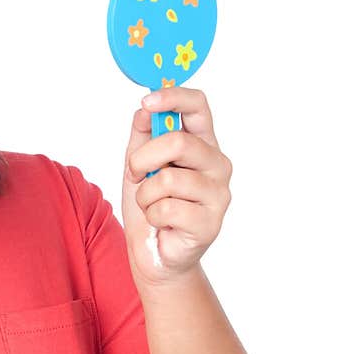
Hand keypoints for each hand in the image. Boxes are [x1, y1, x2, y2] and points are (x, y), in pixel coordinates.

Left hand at [121, 86, 231, 289]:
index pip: (198, 107)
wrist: (155, 255)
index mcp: (202, 144)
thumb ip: (142, 136)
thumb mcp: (138, 165)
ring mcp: (218, 194)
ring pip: (167, 179)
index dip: (174, 98)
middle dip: (143, 158)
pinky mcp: (210, 222)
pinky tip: (161, 223)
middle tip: (135, 173)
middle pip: (179, 142)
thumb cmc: (151, 206)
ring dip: (145, 194)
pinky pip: (166, 208)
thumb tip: (144, 109)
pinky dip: (151, 215)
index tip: (148, 101)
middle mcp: (217, 164)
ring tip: (152, 205)